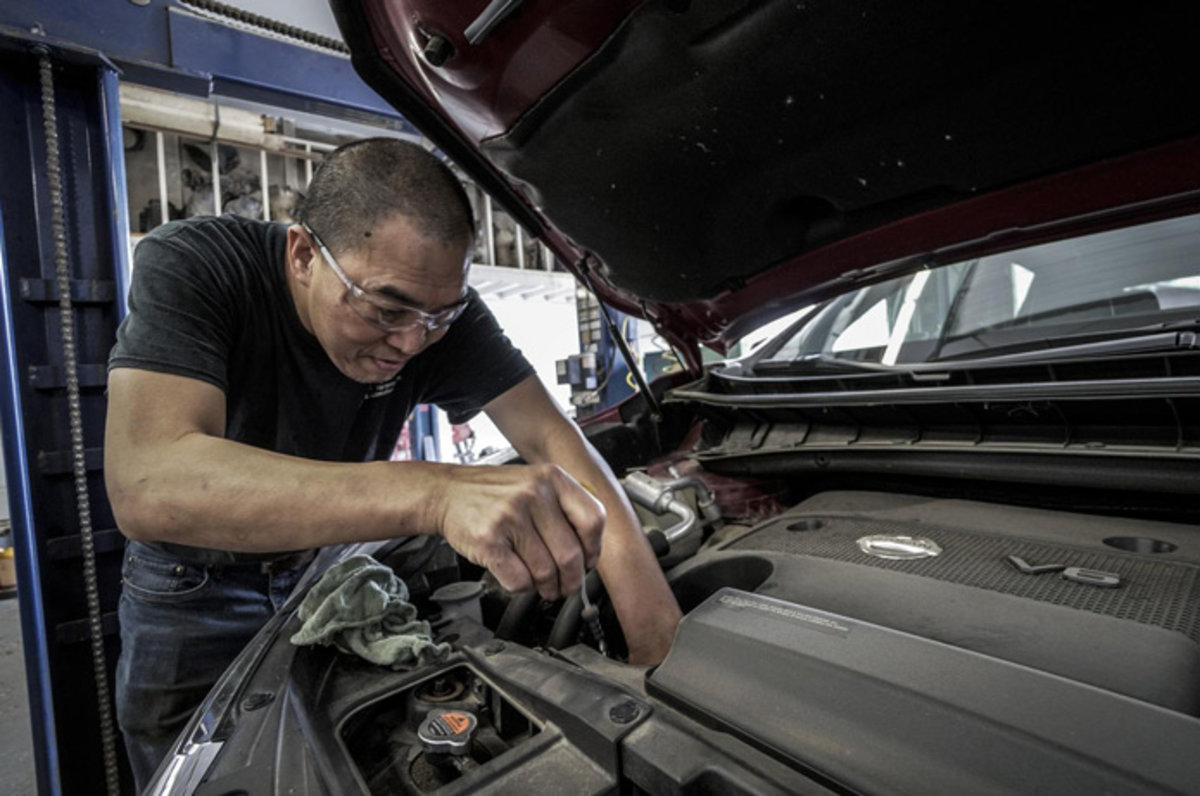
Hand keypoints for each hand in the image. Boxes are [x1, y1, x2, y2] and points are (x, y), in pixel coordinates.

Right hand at [435, 463, 604, 599]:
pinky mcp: (488, 540)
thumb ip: (564, 509)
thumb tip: (589, 554)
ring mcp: (509, 516)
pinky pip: (519, 580)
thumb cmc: (494, 494)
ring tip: (542, 585)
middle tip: (565, 586)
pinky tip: (518, 577)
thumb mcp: (535, 484)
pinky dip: (522, 588)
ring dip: (546, 587)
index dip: (594, 550)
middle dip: (570, 581)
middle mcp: (533, 494)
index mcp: (552, 478)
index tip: (587, 562)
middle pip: (571, 554)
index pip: (593, 520)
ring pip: (545, 572)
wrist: (447, 493)